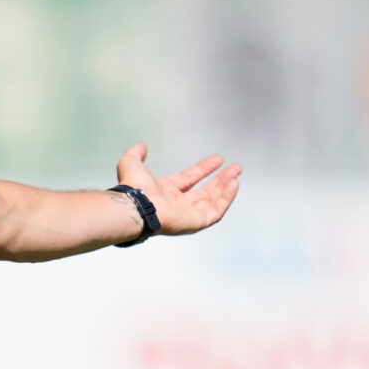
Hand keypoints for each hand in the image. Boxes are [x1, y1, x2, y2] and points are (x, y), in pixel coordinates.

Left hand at [115, 142, 241, 236]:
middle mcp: (177, 204)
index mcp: (166, 191)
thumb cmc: (132, 186)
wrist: (136, 204)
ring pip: (213, 201)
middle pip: (205, 192)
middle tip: (236, 167)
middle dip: (220, 179)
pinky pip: (216, 211)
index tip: (218, 159)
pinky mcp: (196, 223)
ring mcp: (187, 214)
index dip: (204, 168)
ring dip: (226, 187)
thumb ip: (136, 153)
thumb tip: (141, 145)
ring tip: (236, 174)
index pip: (190, 179)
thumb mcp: (132, 162)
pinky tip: (233, 184)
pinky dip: (226, 199)